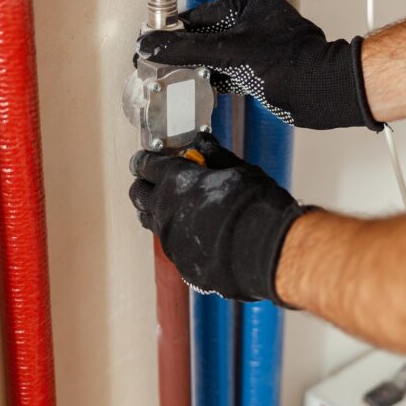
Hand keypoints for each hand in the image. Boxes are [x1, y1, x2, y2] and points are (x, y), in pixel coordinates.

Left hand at [129, 133, 310, 302]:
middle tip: (160, 182)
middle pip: (138, 194)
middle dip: (146, 185)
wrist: (266, 251)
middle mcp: (164, 210)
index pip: (145, 165)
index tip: (148, 159)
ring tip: (179, 209)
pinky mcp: (181, 262)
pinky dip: (180, 237)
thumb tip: (203, 142)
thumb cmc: (255, 205)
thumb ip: (215, 156)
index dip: (145, 160)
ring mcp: (170, 239)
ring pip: (151, 222)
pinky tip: (200, 235)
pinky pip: (173, 246)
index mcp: (175, 180)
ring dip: (159, 212)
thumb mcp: (239, 170)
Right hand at [137, 0, 381, 130]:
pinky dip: (220, 78)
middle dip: (191, 50)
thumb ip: (187, 49)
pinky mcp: (268, 68)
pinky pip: (235, 70)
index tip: (159, 42)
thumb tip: (152, 45)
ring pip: (223, 53)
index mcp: (252, 3)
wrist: (320, 91)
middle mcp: (259, 20)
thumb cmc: (289, 64)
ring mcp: (264, 45)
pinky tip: (205, 86)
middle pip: (213, 34)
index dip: (180, 30)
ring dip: (204, 66)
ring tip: (180, 75)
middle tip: (166, 61)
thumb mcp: (227, 52)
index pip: (203, 14)